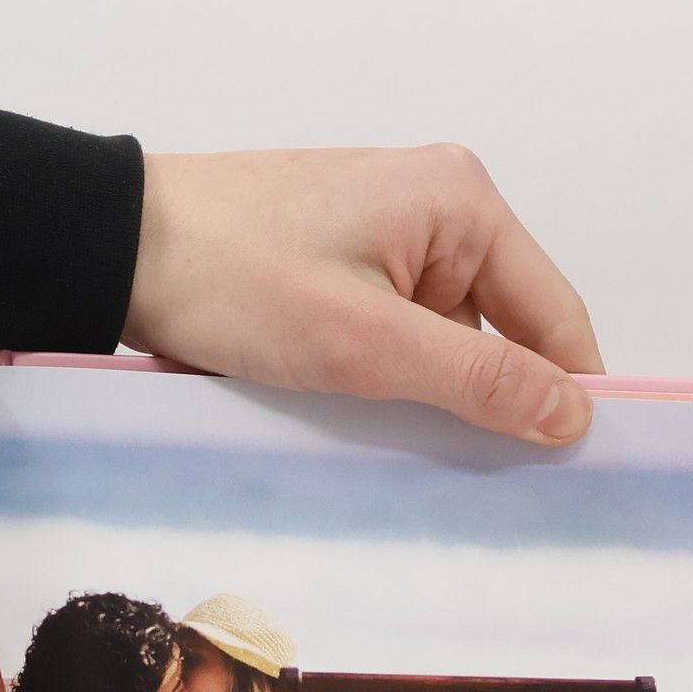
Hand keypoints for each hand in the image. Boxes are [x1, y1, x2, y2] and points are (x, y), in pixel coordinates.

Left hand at [123, 146, 602, 445]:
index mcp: (463, 204)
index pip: (553, 313)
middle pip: (499, 328)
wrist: (120, 249)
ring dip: (424, 396)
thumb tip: (571, 414)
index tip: (572, 471)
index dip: (565, 393)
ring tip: (405, 458)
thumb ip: (474, 377)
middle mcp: (436, 208)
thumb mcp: (365, 342)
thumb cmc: (232, 279)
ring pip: (438, 340)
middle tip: (481, 487)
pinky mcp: (338, 265)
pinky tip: (358, 423)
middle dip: (487, 400)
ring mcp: (384, 235)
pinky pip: (389, 334)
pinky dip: (381, 380)